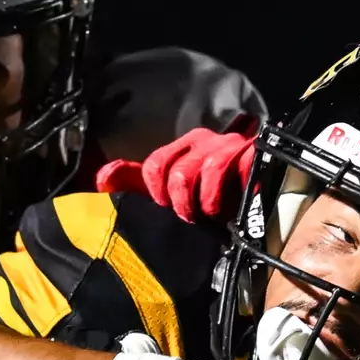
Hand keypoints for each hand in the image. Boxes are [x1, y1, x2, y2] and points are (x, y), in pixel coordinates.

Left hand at [95, 124, 257, 223]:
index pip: (154, 164)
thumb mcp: (171, 184)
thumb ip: (135, 182)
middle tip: (187, 217)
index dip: (154, 192)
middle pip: (177, 172)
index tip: (163, 208)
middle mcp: (204, 142)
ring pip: (204, 172)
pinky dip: (224, 195)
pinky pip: (234, 171)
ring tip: (208, 216)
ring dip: (204, 203)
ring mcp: (229, 147)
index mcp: (182, 147)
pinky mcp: (252, 156)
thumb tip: (100, 181)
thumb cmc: (212, 188)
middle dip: (179, 203)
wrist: (259, 184)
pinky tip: (228, 208)